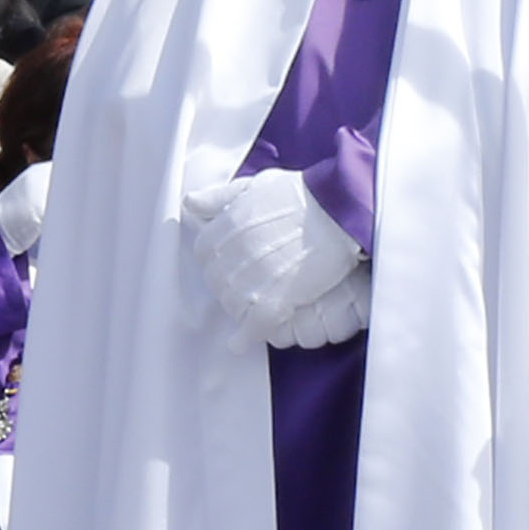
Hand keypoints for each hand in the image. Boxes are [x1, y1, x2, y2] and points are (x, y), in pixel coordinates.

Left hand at [187, 168, 370, 351]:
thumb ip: (219, 197)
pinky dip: (245, 337)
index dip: (219, 259)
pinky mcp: (273, 302)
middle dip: (229, 284)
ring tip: (254, 305)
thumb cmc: (301, 196)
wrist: (337, 213)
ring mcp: (251, 282)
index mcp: (224, 229)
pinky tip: (241, 343)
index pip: (204, 253)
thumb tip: (191, 203)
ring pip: (232, 306)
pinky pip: (251, 328)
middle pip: (217, 282)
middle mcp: (231, 257)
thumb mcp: (255, 186)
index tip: (232, 261)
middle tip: (250, 282)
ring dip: (240, 308)